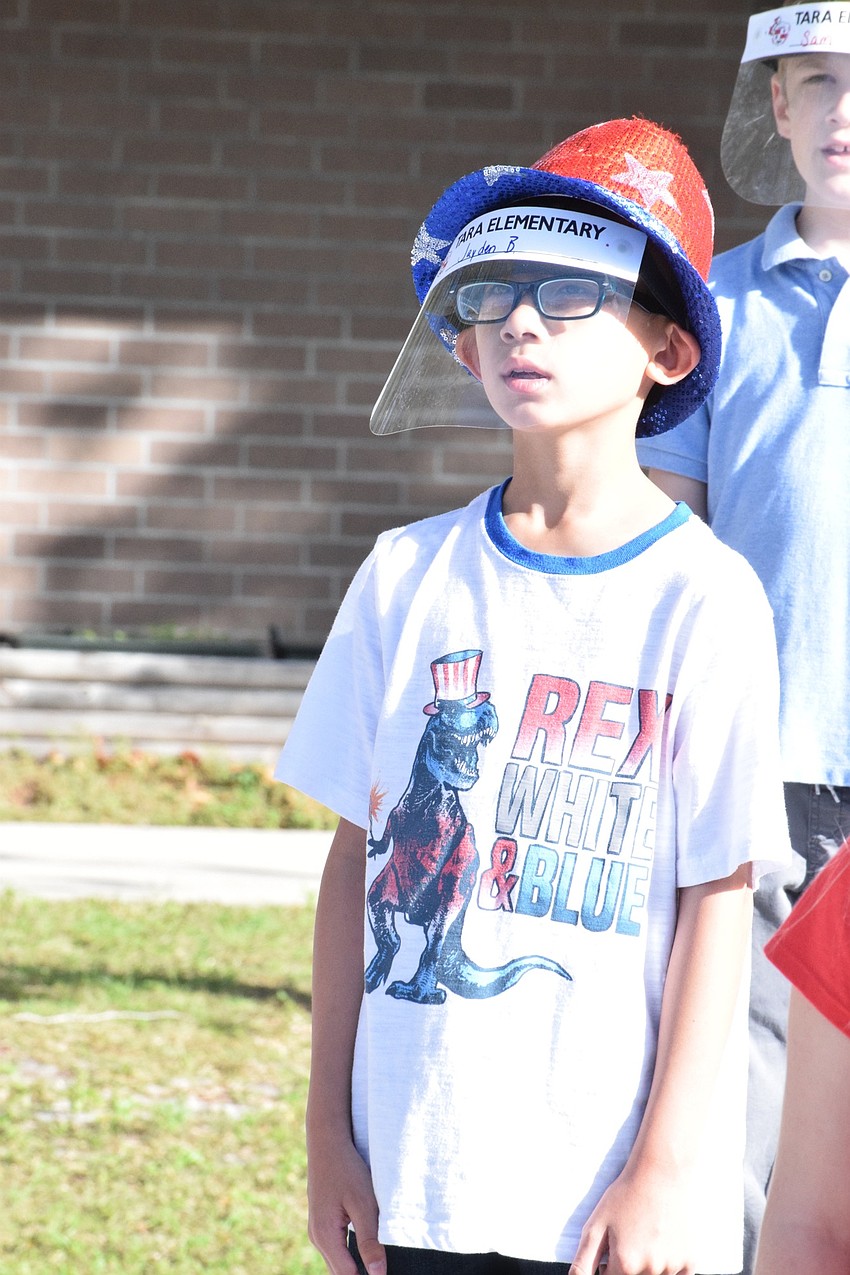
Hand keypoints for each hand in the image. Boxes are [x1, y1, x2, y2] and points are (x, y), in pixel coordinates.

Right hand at [307, 1135, 386, 1274]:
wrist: (327, 1143)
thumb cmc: (346, 1169)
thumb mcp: (364, 1204)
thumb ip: (370, 1240)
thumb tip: (378, 1274)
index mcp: (325, 1235)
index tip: (385, 1274)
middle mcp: (317, 1238)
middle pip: (340, 1273)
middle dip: (361, 1274)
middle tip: (383, 1269)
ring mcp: (317, 1231)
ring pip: (337, 1263)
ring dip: (355, 1267)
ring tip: (377, 1263)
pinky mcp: (321, 1224)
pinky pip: (336, 1250)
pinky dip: (350, 1256)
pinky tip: (366, 1251)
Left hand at [570, 1164, 694, 1274]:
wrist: (659, 1175)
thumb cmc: (625, 1197)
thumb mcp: (596, 1224)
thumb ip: (583, 1261)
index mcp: (625, 1265)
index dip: (607, 1266)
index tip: (611, 1249)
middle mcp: (649, 1270)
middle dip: (628, 1266)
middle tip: (629, 1240)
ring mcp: (671, 1267)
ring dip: (648, 1264)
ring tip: (645, 1235)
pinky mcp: (689, 1262)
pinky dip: (669, 1265)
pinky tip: (662, 1241)